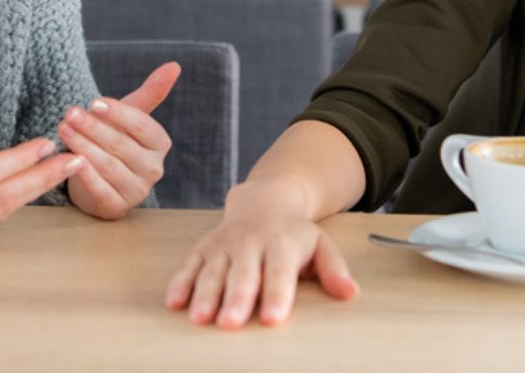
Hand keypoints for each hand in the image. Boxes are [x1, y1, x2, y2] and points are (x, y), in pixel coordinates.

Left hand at [61, 62, 180, 219]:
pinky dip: (85, 175)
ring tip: (63, 130)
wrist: (99, 179)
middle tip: (70, 113)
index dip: (118, 113)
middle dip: (94, 128)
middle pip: (122, 145)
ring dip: (84, 146)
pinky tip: (70, 160)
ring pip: (109, 166)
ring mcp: (136, 191)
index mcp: (159, 144)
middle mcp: (153, 169)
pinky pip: (101, 190)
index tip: (94, 101)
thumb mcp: (131, 117)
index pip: (142, 125)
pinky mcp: (116, 207)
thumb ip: (151, 93)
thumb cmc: (116, 141)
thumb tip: (174, 65)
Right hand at [164, 180, 358, 328]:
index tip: (273, 320)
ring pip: (213, 271)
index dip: (276, 296)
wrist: (263, 201)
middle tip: (231, 323)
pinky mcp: (204, 248)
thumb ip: (334, 269)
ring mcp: (224, 245)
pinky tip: (174, 303)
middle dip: (236, 299)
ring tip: (201, 319)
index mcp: (282, 244)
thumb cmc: (294, 234)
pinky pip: (189, 265)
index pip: (280, 273)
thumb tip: (349, 292)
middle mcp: (250, 243)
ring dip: (204, 295)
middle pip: (243, 275)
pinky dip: (180, 283)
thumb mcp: (321, 244)